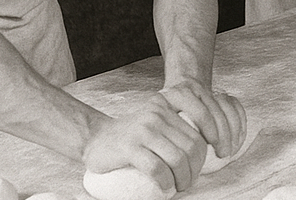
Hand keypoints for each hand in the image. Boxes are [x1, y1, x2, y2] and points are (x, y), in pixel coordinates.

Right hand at [83, 92, 205, 190]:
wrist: (94, 138)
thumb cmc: (128, 137)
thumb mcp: (153, 124)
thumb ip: (172, 129)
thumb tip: (200, 153)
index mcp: (166, 109)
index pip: (196, 136)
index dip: (201, 159)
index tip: (194, 173)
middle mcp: (156, 115)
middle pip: (190, 148)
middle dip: (193, 171)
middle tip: (186, 184)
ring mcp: (142, 130)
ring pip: (176, 158)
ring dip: (182, 179)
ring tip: (177, 187)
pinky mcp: (129, 147)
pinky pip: (156, 167)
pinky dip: (165, 181)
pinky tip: (165, 187)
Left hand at [160, 80, 247, 162]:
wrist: (171, 98)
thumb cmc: (163, 124)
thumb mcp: (161, 129)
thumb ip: (168, 139)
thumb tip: (180, 158)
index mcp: (173, 96)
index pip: (199, 111)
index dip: (209, 128)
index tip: (210, 146)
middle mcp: (190, 88)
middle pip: (215, 109)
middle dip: (223, 133)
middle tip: (223, 153)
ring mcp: (205, 89)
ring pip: (226, 106)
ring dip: (233, 130)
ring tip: (231, 149)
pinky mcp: (218, 92)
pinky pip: (235, 104)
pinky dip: (239, 121)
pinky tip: (238, 137)